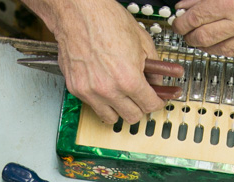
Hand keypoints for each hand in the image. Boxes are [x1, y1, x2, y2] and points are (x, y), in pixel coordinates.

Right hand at [41, 0, 164, 125]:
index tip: (156, 100)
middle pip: (132, 117)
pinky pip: (93, 105)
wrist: (79, 11)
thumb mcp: (142, 41)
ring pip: (111, 118)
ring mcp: (90, 92)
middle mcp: (108, 90)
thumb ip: (153, 67)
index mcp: (128, 79)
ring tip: (122, 96)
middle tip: (140, 98)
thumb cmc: (106, 19)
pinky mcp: (76, 88)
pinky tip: (104, 86)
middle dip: (140, 107)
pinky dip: (101, 100)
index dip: (157, 102)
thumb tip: (157, 81)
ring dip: (119, 109)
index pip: (150, 106)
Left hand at [172, 0, 233, 56]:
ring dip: (206, 47)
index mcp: (231, 2)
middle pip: (203, 38)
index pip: (195, 18)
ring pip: (220, 51)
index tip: (179, 22)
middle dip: (190, 36)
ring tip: (203, 40)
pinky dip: (228, 50)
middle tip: (187, 33)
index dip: (182, 22)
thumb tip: (186, 6)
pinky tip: (223, 44)